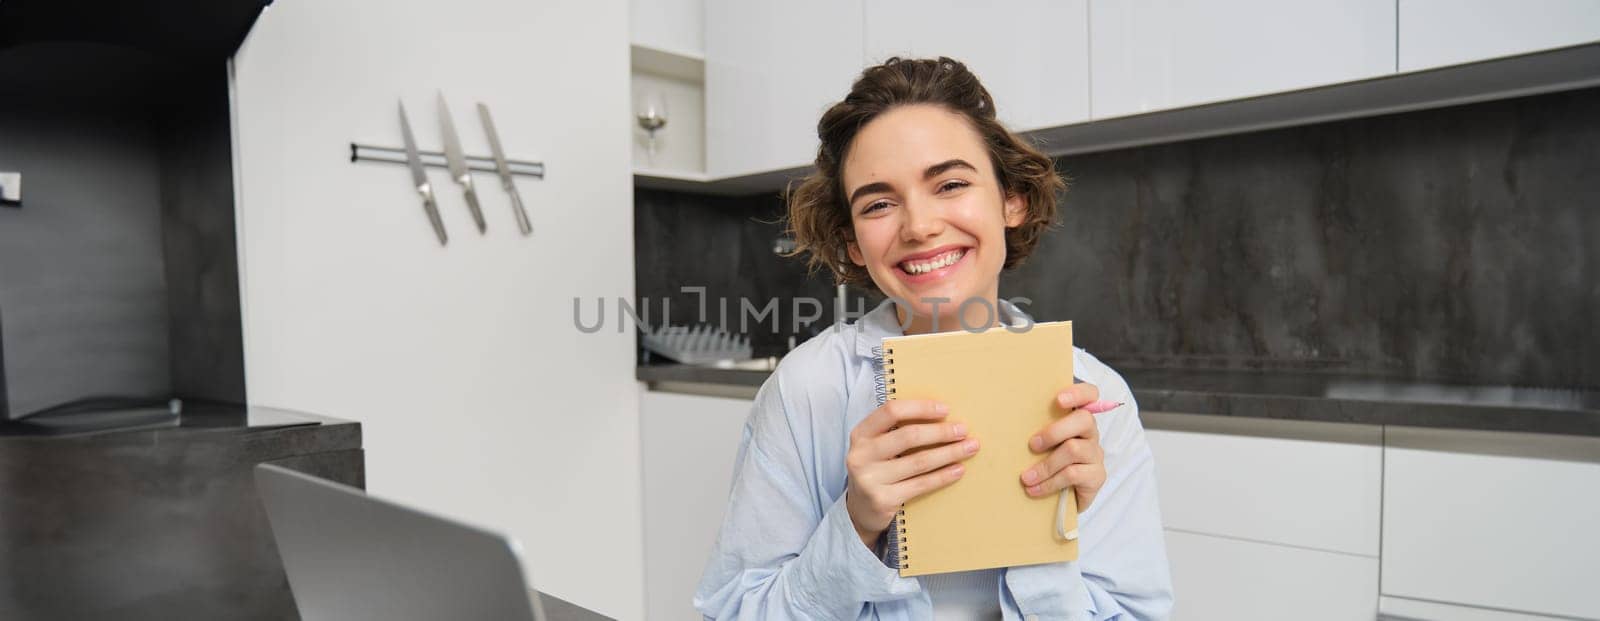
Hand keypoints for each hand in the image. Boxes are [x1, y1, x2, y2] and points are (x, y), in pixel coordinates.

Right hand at [844, 399, 979, 549]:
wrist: (861, 510)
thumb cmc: (877, 469)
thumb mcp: (876, 447)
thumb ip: (896, 431)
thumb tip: (942, 416)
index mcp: (860, 434)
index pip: (891, 411)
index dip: (920, 408)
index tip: (945, 409)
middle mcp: (861, 455)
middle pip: (908, 436)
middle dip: (941, 432)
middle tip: (963, 431)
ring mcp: (870, 479)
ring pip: (919, 461)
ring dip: (949, 453)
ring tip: (970, 448)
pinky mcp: (883, 500)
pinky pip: (921, 484)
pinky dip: (943, 476)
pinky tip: (958, 470)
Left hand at [1020, 383, 1107, 510]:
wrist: (1057, 499)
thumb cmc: (1042, 462)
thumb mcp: (1036, 443)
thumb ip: (1029, 428)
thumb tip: (995, 425)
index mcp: (1076, 418)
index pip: (1090, 395)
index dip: (1078, 393)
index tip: (1058, 400)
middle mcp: (1090, 433)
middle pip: (1083, 420)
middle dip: (1054, 432)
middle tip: (1032, 445)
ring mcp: (1095, 454)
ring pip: (1074, 449)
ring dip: (1046, 465)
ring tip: (1026, 478)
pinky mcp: (1096, 476)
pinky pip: (1073, 474)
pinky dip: (1050, 482)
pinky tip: (1034, 489)